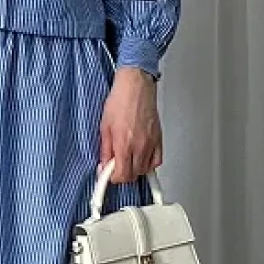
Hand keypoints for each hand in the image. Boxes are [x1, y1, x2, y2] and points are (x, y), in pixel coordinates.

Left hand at [99, 68, 160, 182]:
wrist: (136, 85)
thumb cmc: (121, 100)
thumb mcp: (105, 126)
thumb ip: (105, 150)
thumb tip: (104, 164)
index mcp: (124, 144)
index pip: (122, 175)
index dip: (113, 178)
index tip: (108, 174)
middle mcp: (140, 146)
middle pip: (134, 175)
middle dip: (123, 174)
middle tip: (115, 165)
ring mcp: (151, 143)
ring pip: (145, 169)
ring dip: (135, 169)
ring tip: (127, 159)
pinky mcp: (159, 138)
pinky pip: (157, 160)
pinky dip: (149, 163)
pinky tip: (141, 157)